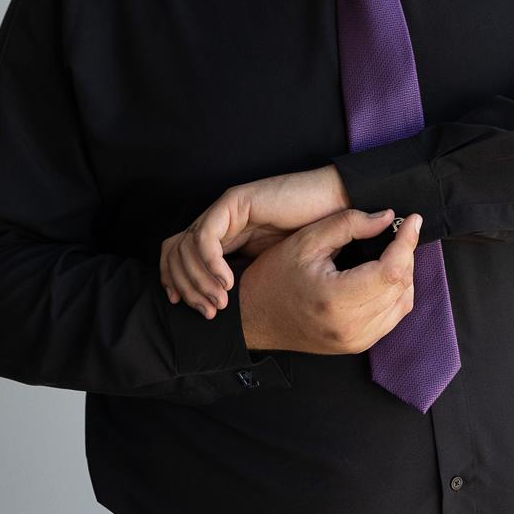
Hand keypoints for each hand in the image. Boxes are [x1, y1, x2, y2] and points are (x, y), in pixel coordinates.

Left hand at [159, 165, 351, 318]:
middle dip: (187, 289)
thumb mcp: (269, 269)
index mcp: (223, 237)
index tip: (191, 309)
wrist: (337, 210)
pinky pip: (206, 236)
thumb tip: (215, 308)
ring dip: (200, 281)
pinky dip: (212, 263)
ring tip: (222, 301)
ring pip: (185, 248)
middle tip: (210, 312)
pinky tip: (229, 281)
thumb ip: (242, 279)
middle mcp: (218, 222)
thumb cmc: (311, 243)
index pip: (177, 258)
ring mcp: (223, 210)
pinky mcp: (234, 201)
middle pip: (175, 255)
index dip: (176, 284)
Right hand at [238, 208, 420, 353]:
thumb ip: (348, 224)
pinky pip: (392, 317)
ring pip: (403, 303)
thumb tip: (387, 217)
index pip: (391, 270)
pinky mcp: (357, 345)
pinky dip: (396, 294)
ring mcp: (355, 340)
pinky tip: (385, 275)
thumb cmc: (274, 277)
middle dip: (407, 253)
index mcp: (336, 299)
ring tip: (394, 251)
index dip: (407, 242)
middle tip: (402, 231)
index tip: (413, 220)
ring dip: (404, 274)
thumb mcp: (305, 241)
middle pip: (401, 285)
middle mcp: (350, 326)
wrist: (253, 316)